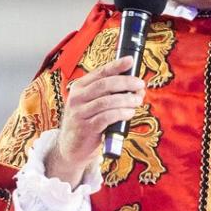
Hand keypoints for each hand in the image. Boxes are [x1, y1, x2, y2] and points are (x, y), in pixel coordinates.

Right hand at [44, 55, 144, 183]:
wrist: (71, 148)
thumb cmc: (87, 124)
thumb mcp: (92, 105)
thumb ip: (109, 95)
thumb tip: (136, 88)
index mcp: (80, 88)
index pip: (100, 73)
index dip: (116, 66)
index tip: (130, 61)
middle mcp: (77, 98)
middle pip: (104, 85)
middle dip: (125, 83)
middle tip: (140, 85)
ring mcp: (80, 113)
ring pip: (106, 101)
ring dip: (126, 99)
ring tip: (137, 100)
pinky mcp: (86, 128)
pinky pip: (106, 118)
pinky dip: (120, 114)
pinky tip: (129, 113)